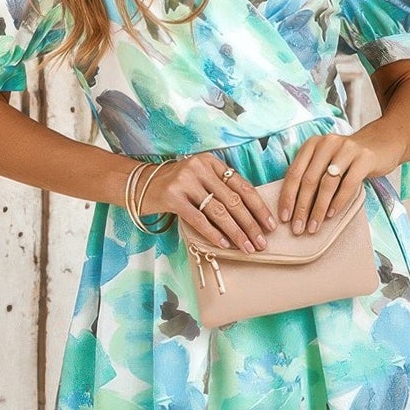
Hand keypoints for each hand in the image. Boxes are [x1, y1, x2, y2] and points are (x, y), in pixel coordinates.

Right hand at [139, 152, 278, 253]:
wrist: (138, 184)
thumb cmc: (175, 185)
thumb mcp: (199, 179)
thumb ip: (220, 188)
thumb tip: (251, 215)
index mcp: (211, 161)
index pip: (242, 185)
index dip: (258, 207)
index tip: (270, 225)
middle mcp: (200, 168)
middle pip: (233, 200)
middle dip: (251, 224)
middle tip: (261, 243)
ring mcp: (185, 181)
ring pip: (219, 211)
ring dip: (236, 233)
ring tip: (247, 248)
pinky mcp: (172, 197)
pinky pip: (199, 219)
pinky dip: (213, 233)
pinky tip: (225, 244)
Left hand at [279, 130, 400, 234]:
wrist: (381, 143)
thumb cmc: (348, 158)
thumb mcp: (325, 160)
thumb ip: (310, 174)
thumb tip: (293, 207)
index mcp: (312, 144)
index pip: (294, 172)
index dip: (287, 196)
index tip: (284, 218)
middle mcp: (327, 143)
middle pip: (309, 180)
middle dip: (301, 208)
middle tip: (297, 228)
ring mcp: (346, 149)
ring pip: (327, 183)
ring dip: (318, 209)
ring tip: (313, 227)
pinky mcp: (364, 158)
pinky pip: (348, 184)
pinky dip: (338, 202)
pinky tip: (331, 215)